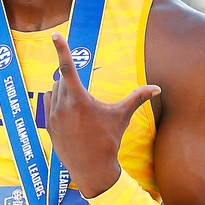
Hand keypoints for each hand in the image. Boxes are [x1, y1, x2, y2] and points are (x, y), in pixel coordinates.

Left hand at [46, 33, 157, 197]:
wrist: (92, 169)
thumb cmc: (108, 141)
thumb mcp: (122, 116)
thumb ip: (137, 98)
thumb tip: (157, 88)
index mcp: (79, 99)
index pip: (67, 67)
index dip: (62, 48)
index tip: (55, 35)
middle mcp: (61, 105)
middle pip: (62, 80)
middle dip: (72, 81)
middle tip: (86, 97)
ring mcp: (52, 116)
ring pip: (54, 91)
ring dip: (64, 91)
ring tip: (80, 109)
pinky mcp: (47, 125)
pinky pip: (47, 103)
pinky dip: (55, 100)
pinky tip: (66, 110)